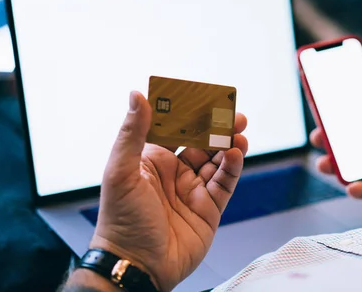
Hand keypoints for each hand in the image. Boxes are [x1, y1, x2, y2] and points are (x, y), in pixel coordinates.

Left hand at [91, 91, 247, 290]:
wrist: (137, 266)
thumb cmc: (121, 220)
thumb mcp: (121, 171)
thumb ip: (132, 133)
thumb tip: (136, 95)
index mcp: (152, 160)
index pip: (175, 128)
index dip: (190, 113)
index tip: (205, 97)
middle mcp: (174, 173)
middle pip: (201, 142)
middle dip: (218, 128)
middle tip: (234, 114)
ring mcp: (193, 190)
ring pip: (217, 161)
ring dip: (229, 145)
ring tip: (240, 133)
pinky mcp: (209, 209)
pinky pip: (225, 183)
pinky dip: (232, 168)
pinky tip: (235, 155)